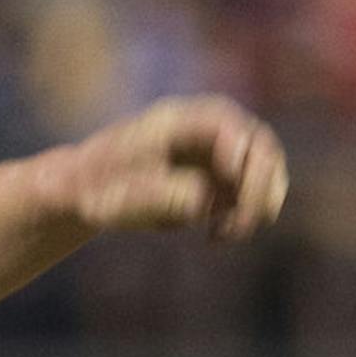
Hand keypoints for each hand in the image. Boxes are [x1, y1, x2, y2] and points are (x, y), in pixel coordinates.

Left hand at [49, 96, 288, 242]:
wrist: (88, 190)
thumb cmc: (96, 189)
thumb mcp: (117, 195)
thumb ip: (158, 195)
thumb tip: (203, 201)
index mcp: (176, 121)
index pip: (223, 123)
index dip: (237, 153)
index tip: (229, 187)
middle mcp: (206, 129)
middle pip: (259, 145)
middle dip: (258, 188)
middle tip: (239, 226)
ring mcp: (219, 151)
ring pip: (267, 170)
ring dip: (257, 205)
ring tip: (223, 234)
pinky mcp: (224, 177)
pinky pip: (255, 193)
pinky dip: (246, 216)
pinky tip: (214, 236)